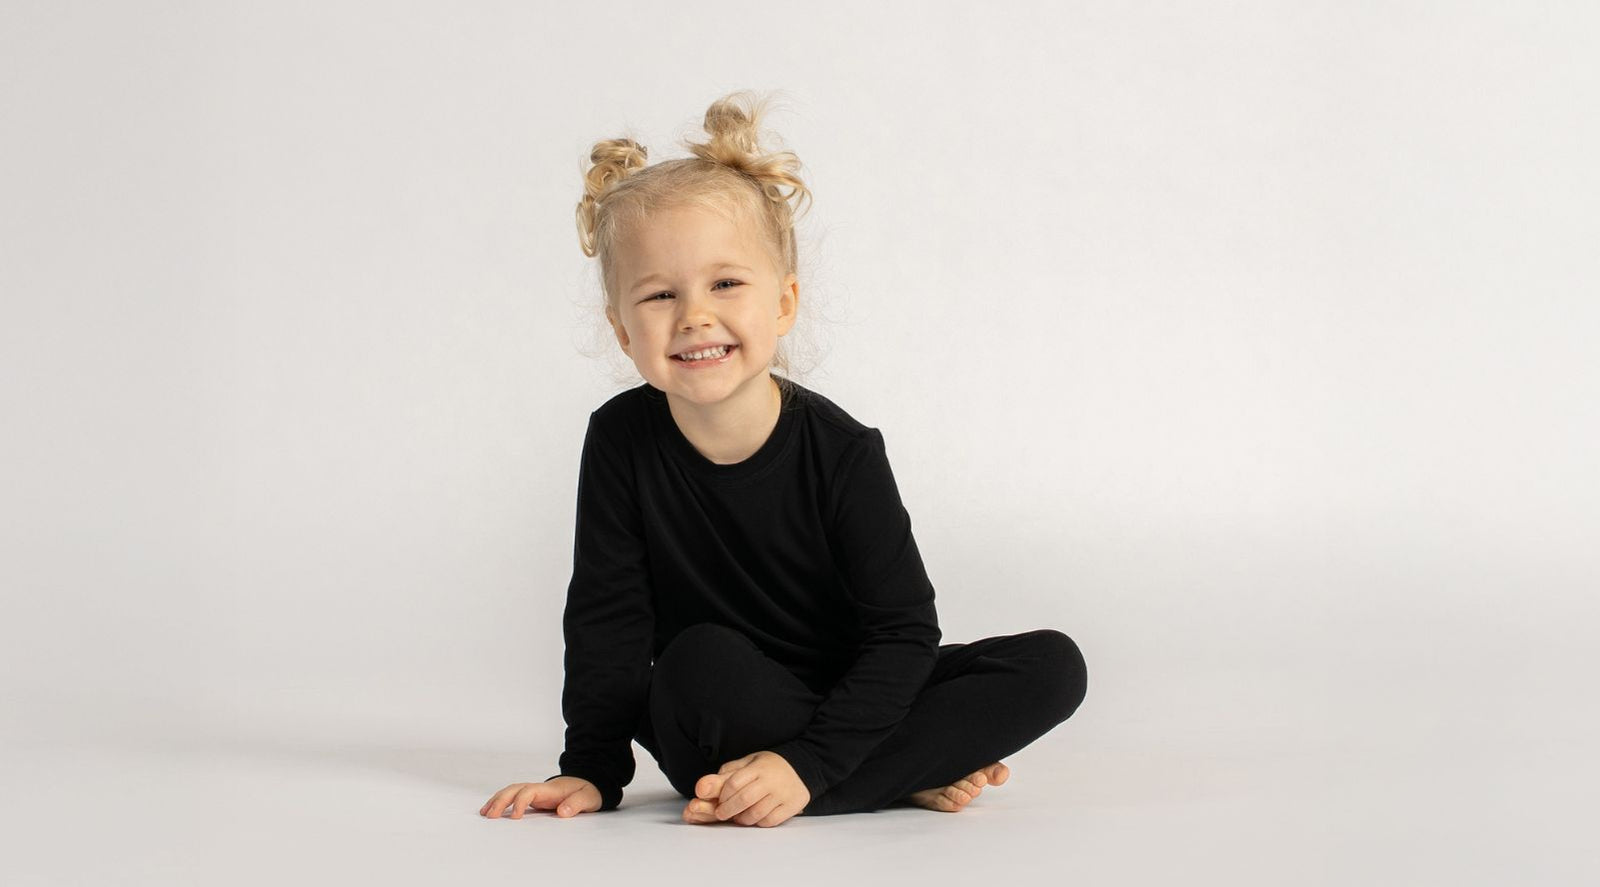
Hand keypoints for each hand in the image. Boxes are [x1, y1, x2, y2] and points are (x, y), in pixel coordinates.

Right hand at [480, 776, 599, 818]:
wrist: (590, 783)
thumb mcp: (589, 798)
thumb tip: (562, 812)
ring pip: (512, 792)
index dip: (520, 802)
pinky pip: (515, 797)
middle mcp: (540, 788)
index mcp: (551, 789)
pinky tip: (493, 811)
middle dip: (500, 800)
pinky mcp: (536, 798)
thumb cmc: (589, 791)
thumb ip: (577, 803)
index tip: (514, 817)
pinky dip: (503, 802)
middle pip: (515, 789)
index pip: (529, 792)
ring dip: (497, 800)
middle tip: (489, 815)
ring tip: (484, 813)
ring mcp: (537, 792)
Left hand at [707, 750, 809, 826]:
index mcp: (758, 767)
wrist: (801, 768)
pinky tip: (754, 818)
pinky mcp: (791, 806)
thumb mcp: (747, 764)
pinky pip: (770, 821)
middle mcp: (772, 780)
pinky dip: (758, 822)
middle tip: (721, 814)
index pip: (734, 782)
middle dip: (728, 810)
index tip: (718, 801)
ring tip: (738, 816)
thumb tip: (701, 789)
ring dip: (742, 818)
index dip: (722, 795)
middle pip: (744, 799)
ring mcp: (783, 794)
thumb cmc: (767, 768)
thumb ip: (725, 775)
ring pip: (756, 813)